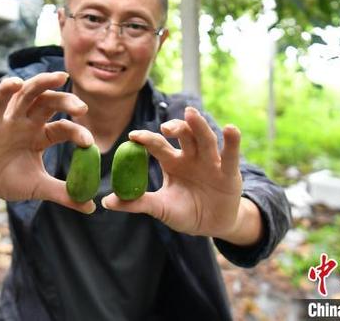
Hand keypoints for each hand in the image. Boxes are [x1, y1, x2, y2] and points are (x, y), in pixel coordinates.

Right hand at [0, 72, 95, 212]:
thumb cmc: (6, 180)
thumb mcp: (38, 187)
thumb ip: (63, 194)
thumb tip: (91, 207)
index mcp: (42, 135)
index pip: (64, 128)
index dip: (77, 132)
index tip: (90, 143)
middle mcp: (28, 122)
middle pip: (49, 103)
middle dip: (66, 101)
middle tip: (82, 108)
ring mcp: (10, 119)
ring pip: (28, 94)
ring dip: (43, 83)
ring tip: (59, 76)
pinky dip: (5, 89)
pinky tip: (16, 82)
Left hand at [102, 107, 251, 239]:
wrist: (212, 226)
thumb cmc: (184, 211)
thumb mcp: (160, 208)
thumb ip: (137, 203)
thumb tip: (106, 202)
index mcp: (172, 162)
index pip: (158, 145)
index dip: (147, 139)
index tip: (133, 136)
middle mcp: (191, 156)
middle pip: (183, 135)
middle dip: (175, 127)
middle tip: (164, 127)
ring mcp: (210, 161)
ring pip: (205, 139)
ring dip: (199, 125)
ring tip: (191, 113)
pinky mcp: (229, 171)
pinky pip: (230, 155)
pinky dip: (232, 142)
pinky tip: (231, 129)